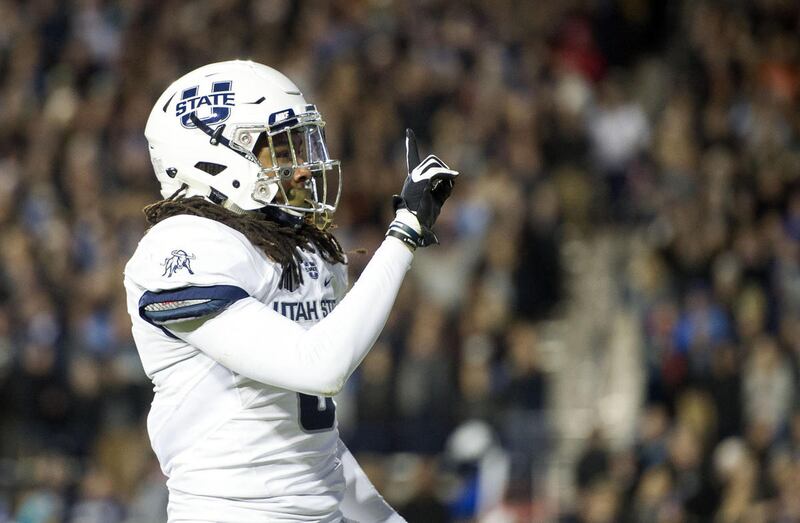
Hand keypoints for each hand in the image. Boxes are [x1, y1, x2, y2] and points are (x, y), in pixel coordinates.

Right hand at [386, 129, 458, 248]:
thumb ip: (442, 190)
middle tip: (451, 179)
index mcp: (412, 180)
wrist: (413, 225)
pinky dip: (448, 175)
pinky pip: (438, 173)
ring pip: (435, 164)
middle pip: (431, 160)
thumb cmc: (422, 219)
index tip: (409, 131)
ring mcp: (416, 178)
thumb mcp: (435, 201)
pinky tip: (454, 178)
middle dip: (443, 168)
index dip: (411, 144)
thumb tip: (453, 180)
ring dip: (446, 174)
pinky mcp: (422, 182)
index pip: (412, 158)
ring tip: (448, 188)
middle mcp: (412, 176)